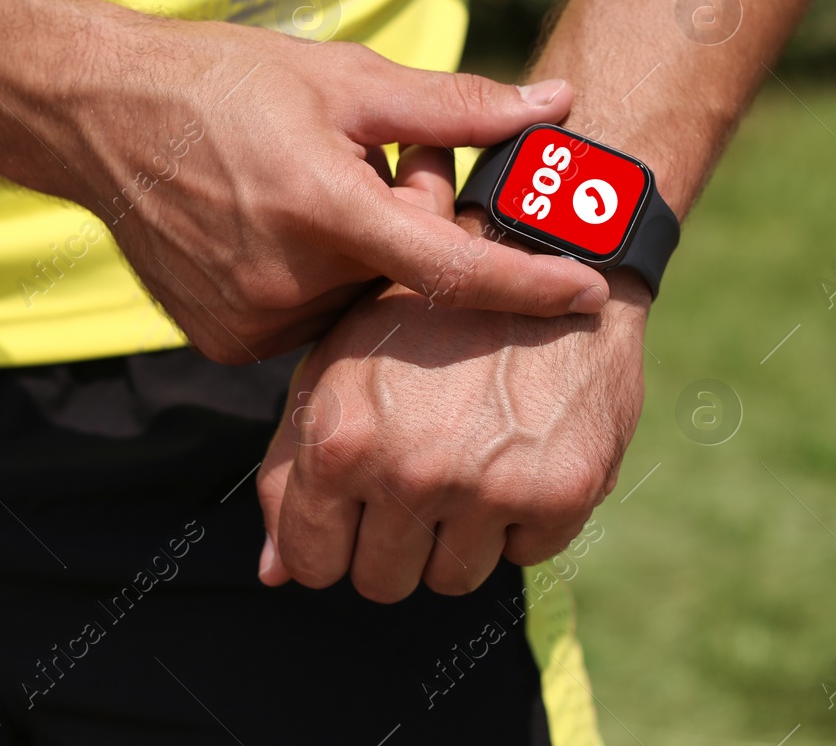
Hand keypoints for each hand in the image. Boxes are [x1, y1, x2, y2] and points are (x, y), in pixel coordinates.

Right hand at [46, 25, 611, 360]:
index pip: (450, 267)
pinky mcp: (223, 343)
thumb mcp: (347, 78)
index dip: (527, 285)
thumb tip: (558, 105)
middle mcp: (286, 281)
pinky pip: (307, 326)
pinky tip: (278, 233)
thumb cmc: (230, 83)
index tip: (590, 293)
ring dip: (362, 265)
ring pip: (356, 310)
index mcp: (324, 210)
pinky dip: (318, 287)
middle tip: (373, 175)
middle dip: (414, 237)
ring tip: (309, 196)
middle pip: (402, 284)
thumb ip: (458, 107)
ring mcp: (250, 322)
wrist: (100, 113)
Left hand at [254, 250, 650, 601]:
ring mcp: (488, 487)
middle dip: (396, 543)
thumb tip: (275, 574)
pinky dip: (527, 517)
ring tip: (473, 456)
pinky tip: (524, 447)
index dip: (330, 546)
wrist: (542, 254)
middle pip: (383, 582)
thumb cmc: (422, 312)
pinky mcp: (560, 492)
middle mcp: (411, 471)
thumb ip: (293, 468)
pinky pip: (527, 555)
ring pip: (454, 579)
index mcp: (344, 441)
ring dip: (461, 535)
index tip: (356, 517)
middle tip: (423, 476)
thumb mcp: (338, 367)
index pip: (311, 564)